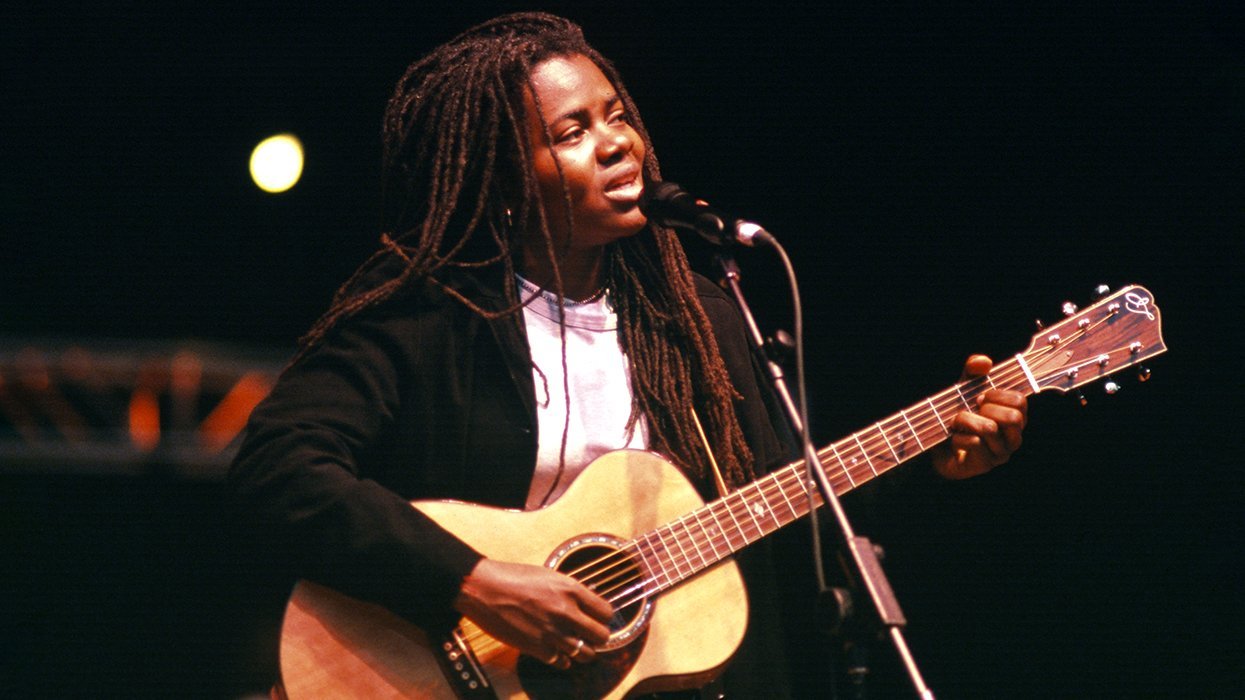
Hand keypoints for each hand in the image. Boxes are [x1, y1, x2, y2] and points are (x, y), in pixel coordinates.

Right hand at [453, 558, 612, 668]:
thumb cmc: (512, 577)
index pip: (606, 612)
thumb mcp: (548, 576)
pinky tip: (557, 651)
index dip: (604, 617)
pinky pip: (562, 662)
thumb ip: (569, 591)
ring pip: (586, 654)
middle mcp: (565, 612)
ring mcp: (552, 632)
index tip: (598, 619)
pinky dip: (562, 659)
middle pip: (602, 636)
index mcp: (570, 589)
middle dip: (598, 636)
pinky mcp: (537, 648)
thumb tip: (585, 602)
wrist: (484, 588)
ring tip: (576, 645)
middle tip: (590, 634)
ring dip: (583, 650)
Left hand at [930, 355, 1027, 478]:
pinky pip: (975, 444)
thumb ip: (973, 372)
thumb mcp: (964, 390)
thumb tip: (984, 362)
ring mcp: (1001, 453)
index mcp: (1015, 418)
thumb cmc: (958, 419)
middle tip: (971, 410)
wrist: (939, 448)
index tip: (980, 397)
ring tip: (956, 423)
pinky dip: (958, 437)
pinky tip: (954, 439)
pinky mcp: (984, 465)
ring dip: (965, 420)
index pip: (1020, 402)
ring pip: (990, 428)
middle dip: (986, 409)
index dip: (998, 395)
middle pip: (1012, 417)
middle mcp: (1013, 438)